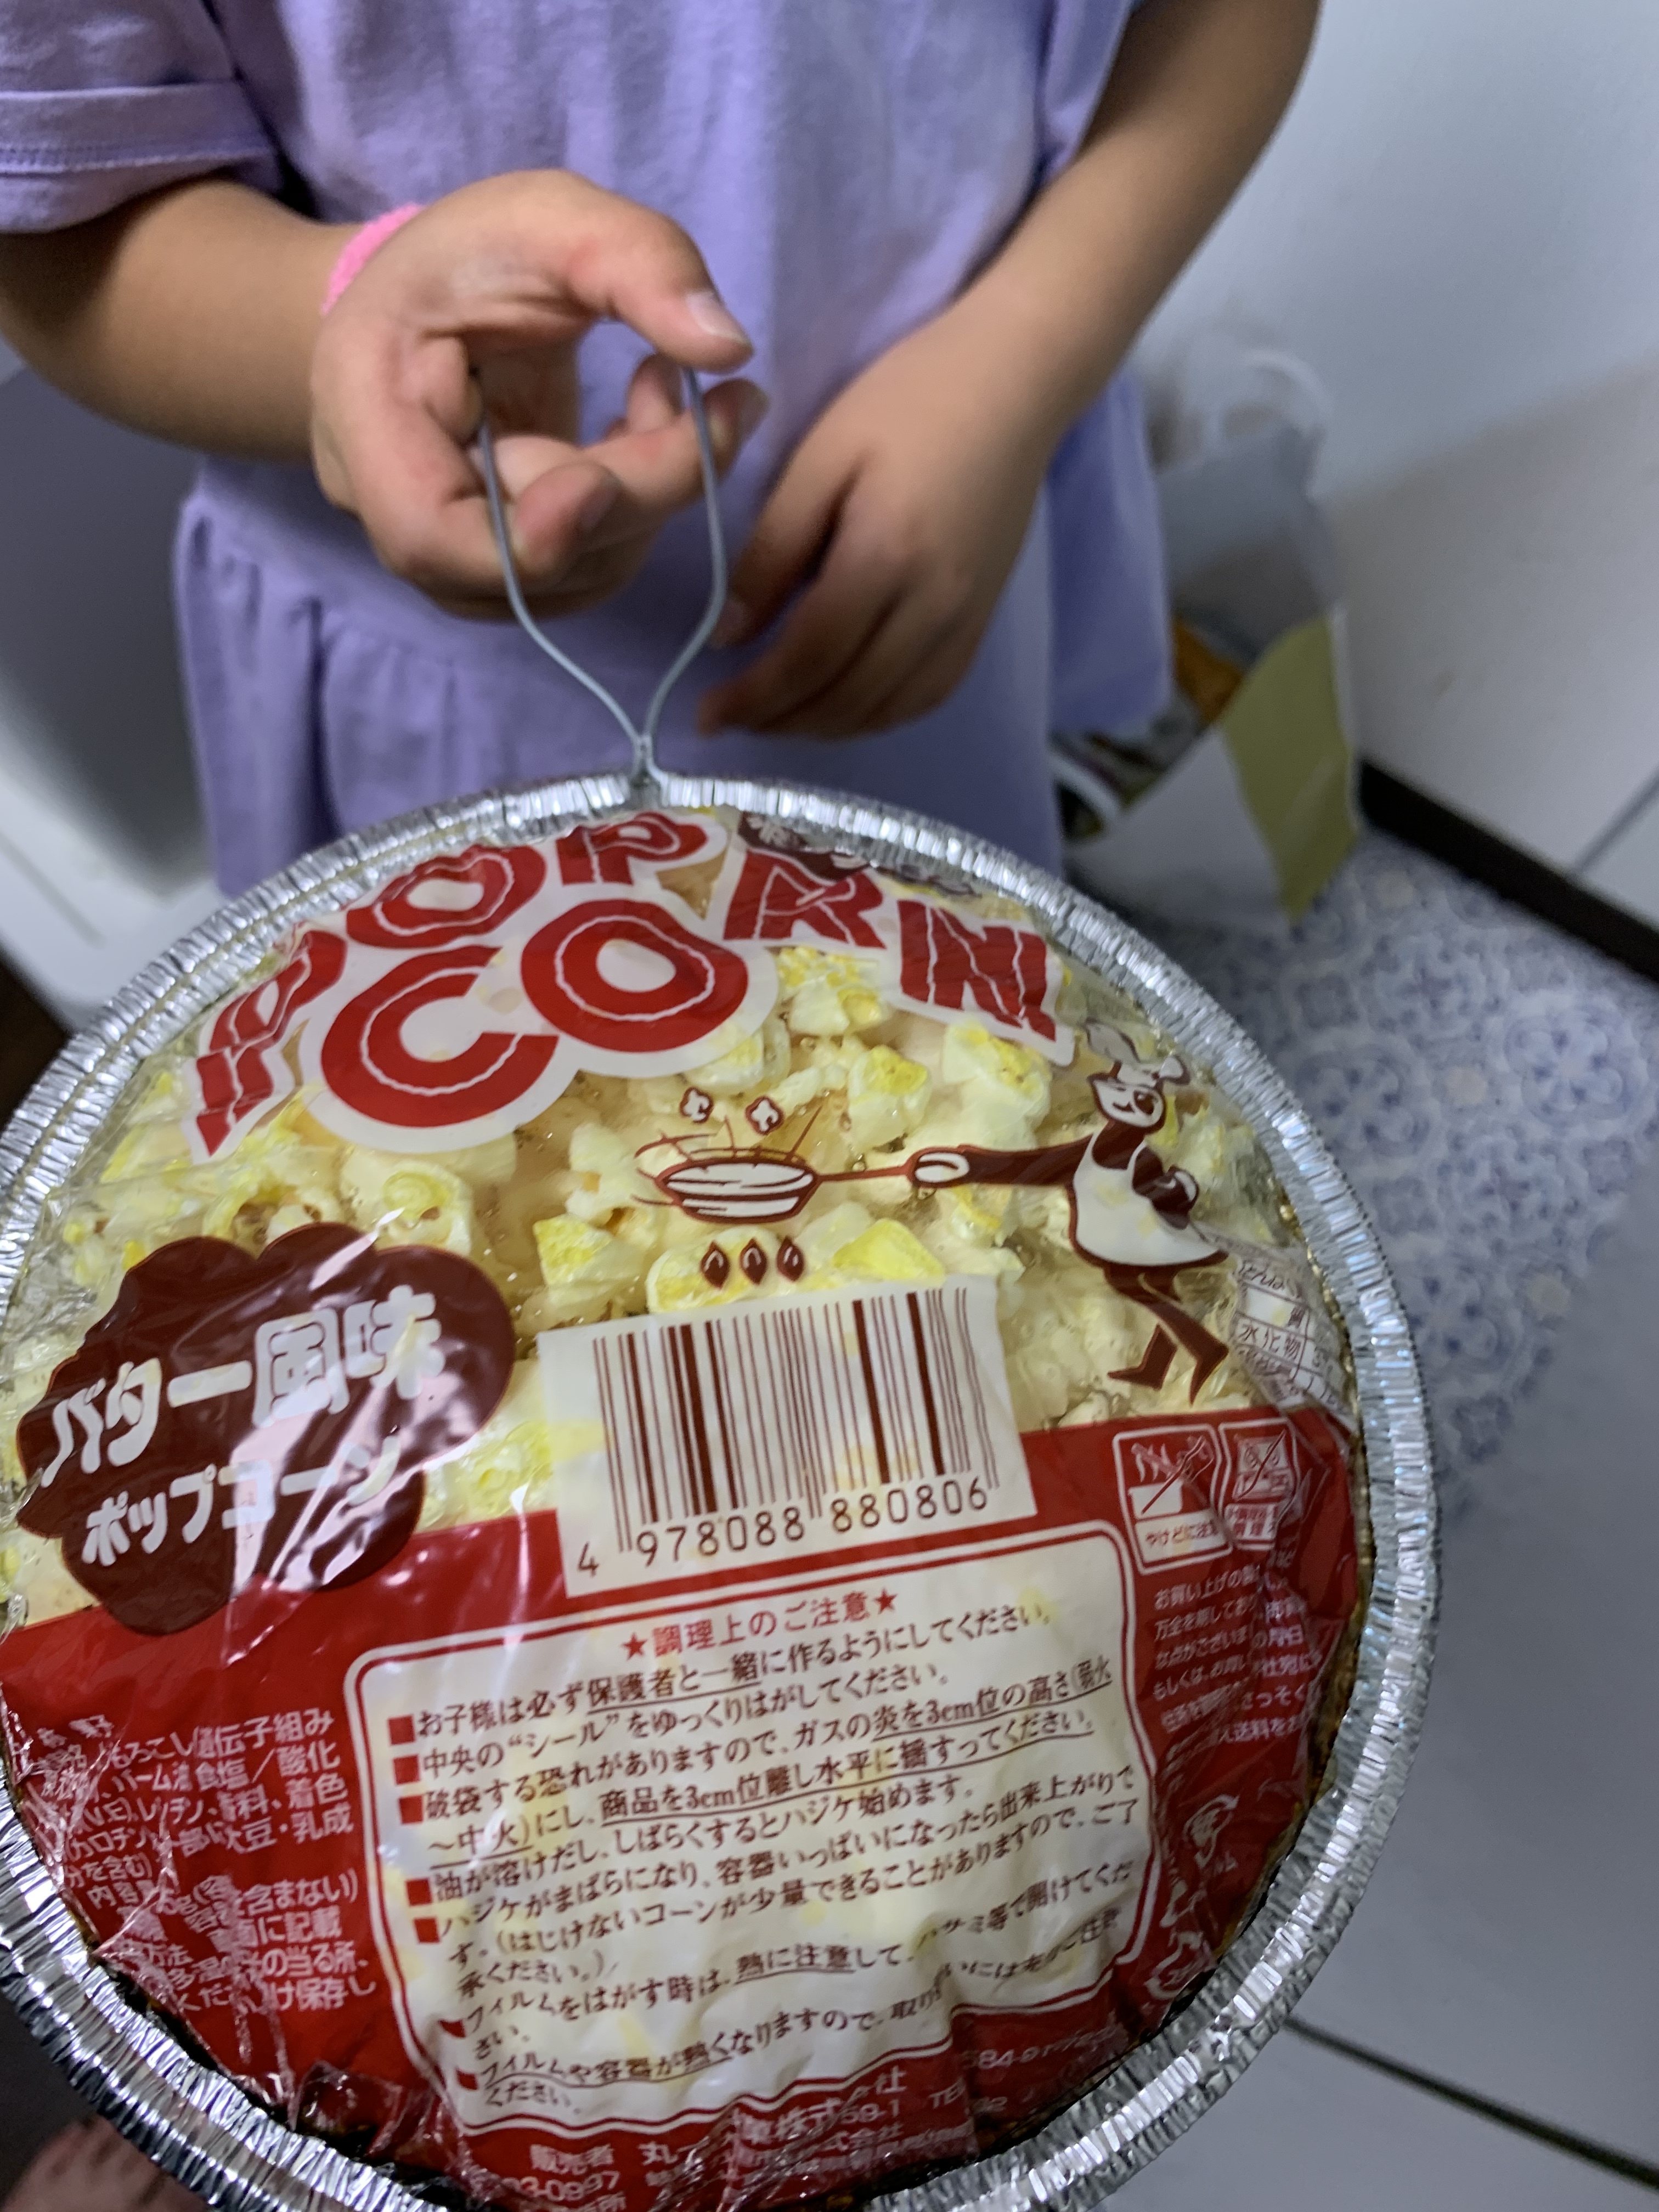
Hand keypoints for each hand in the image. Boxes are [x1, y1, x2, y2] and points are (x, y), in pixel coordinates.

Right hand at [309, 171, 766, 616]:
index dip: (530, 538)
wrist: (436, 298)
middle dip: (641, 491)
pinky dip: (641, 508)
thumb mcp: (550, 218)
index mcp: (368, 414)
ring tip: (666, 386)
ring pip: (571, 579)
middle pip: (523, 564)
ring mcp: (448, 552)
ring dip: (651, 497)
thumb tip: (730, 347)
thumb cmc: (475, 254)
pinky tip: (646, 429)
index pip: (429, 535)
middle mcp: (392, 508)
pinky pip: (588, 568)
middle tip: (729, 402)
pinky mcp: (503, 565)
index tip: (609, 478)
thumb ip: (637, 261)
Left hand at [698, 305, 1054, 737]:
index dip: (753, 697)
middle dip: (780, 720)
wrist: (1016, 380)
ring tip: (775, 718)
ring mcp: (966, 620)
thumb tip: (727, 634)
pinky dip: (876, 716)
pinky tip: (840, 706)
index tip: (705, 712)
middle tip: (729, 719)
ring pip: (887, 709)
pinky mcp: (983, 619)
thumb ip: (773, 549)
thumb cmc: (909, 400)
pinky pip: (927, 696)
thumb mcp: (821, 457)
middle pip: (846, 697)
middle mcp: (934, 605)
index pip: (808, 658)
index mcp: (886, 556)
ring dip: (824, 727)